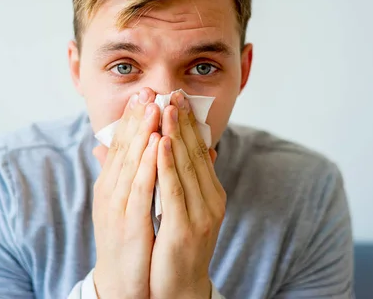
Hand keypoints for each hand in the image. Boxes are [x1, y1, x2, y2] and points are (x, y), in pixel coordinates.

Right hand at [91, 88, 160, 298]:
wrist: (120, 281)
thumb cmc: (129, 240)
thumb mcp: (128, 203)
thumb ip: (135, 177)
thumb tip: (146, 151)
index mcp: (111, 185)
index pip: (121, 145)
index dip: (131, 119)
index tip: (143, 94)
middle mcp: (110, 191)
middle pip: (123, 148)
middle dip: (136, 117)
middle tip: (147, 90)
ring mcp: (117, 206)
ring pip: (130, 162)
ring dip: (142, 132)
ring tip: (153, 107)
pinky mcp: (128, 222)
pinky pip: (139, 188)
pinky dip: (147, 164)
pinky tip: (155, 144)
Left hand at [150, 91, 225, 298]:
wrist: (179, 286)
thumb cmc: (175, 245)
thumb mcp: (181, 207)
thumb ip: (182, 178)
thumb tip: (189, 149)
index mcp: (210, 192)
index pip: (199, 151)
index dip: (188, 123)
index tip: (177, 98)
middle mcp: (210, 200)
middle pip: (196, 153)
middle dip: (184, 122)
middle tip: (175, 93)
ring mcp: (202, 214)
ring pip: (187, 167)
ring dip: (177, 135)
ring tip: (167, 109)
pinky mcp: (186, 228)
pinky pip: (174, 191)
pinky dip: (167, 165)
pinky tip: (161, 144)